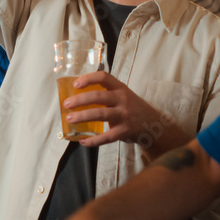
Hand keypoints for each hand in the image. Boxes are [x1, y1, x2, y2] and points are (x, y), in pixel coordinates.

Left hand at [65, 71, 186, 153]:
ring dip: (82, 117)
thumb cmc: (131, 108)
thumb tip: (76, 97)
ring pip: (100, 115)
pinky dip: (93, 140)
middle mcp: (122, 99)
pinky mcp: (124, 131)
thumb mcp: (122, 95)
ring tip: (69, 120)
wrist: (152, 124)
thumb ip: (106, 94)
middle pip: (98, 97)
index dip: (88, 79)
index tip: (75, 84)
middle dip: (80, 100)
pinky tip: (83, 141)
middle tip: (66, 105)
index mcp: (120, 88)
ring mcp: (124, 115)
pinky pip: (107, 137)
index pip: (104, 77)